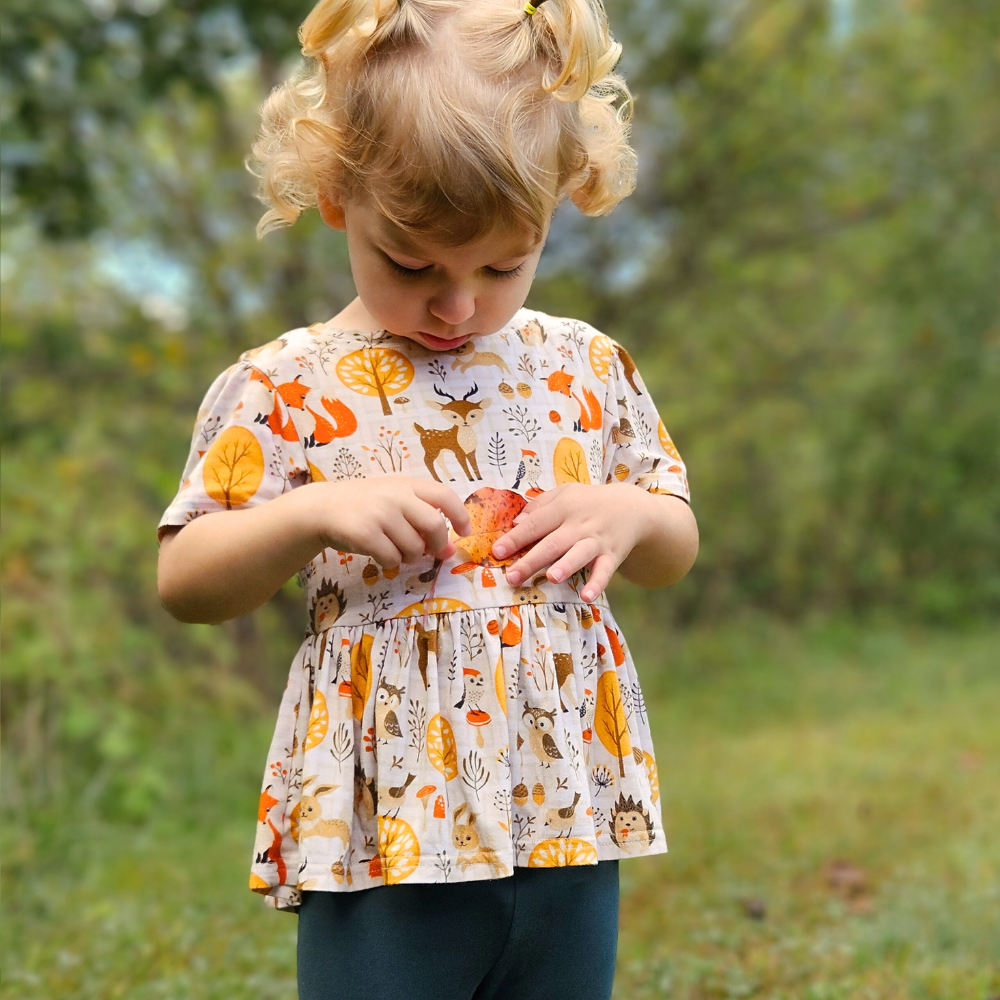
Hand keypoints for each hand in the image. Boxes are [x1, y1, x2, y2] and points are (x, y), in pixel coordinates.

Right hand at [301, 477, 471, 568]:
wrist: (322, 508)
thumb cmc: (365, 506)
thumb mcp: (394, 501)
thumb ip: (422, 520)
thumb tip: (450, 551)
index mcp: (407, 484)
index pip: (444, 495)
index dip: (460, 515)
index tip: (464, 532)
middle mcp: (395, 496)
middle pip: (435, 525)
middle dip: (437, 544)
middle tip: (429, 551)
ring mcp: (380, 514)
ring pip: (414, 547)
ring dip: (410, 557)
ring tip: (397, 550)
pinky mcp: (365, 533)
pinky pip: (392, 558)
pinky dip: (391, 563)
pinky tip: (381, 554)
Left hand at [489, 483, 650, 601]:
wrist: (632, 507)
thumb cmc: (588, 502)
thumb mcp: (565, 493)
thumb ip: (539, 506)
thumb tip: (515, 523)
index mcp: (563, 506)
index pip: (535, 523)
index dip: (515, 538)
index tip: (497, 552)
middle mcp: (579, 524)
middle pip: (553, 543)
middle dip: (532, 560)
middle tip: (512, 577)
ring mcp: (597, 540)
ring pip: (579, 554)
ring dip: (566, 566)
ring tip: (551, 578)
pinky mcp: (613, 555)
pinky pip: (605, 571)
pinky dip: (597, 584)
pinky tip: (587, 596)